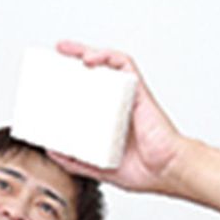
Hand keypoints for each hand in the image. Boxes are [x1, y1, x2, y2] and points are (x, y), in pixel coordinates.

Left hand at [52, 41, 184, 193]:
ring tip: (66, 49)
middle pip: (96, 75)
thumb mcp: (101, 167)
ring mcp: (128, 97)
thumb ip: (77, 161)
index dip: (72, 84)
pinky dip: (107, 57)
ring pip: (108, 65)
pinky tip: (90, 59)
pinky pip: (124, 65)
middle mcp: (119, 105)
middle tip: (56, 55)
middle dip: (75, 60)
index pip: (89, 94)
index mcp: (110, 121)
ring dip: (87, 52)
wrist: (167, 170)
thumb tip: (52, 152)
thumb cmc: (146, 170)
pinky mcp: (138, 91)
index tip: (53, 80)